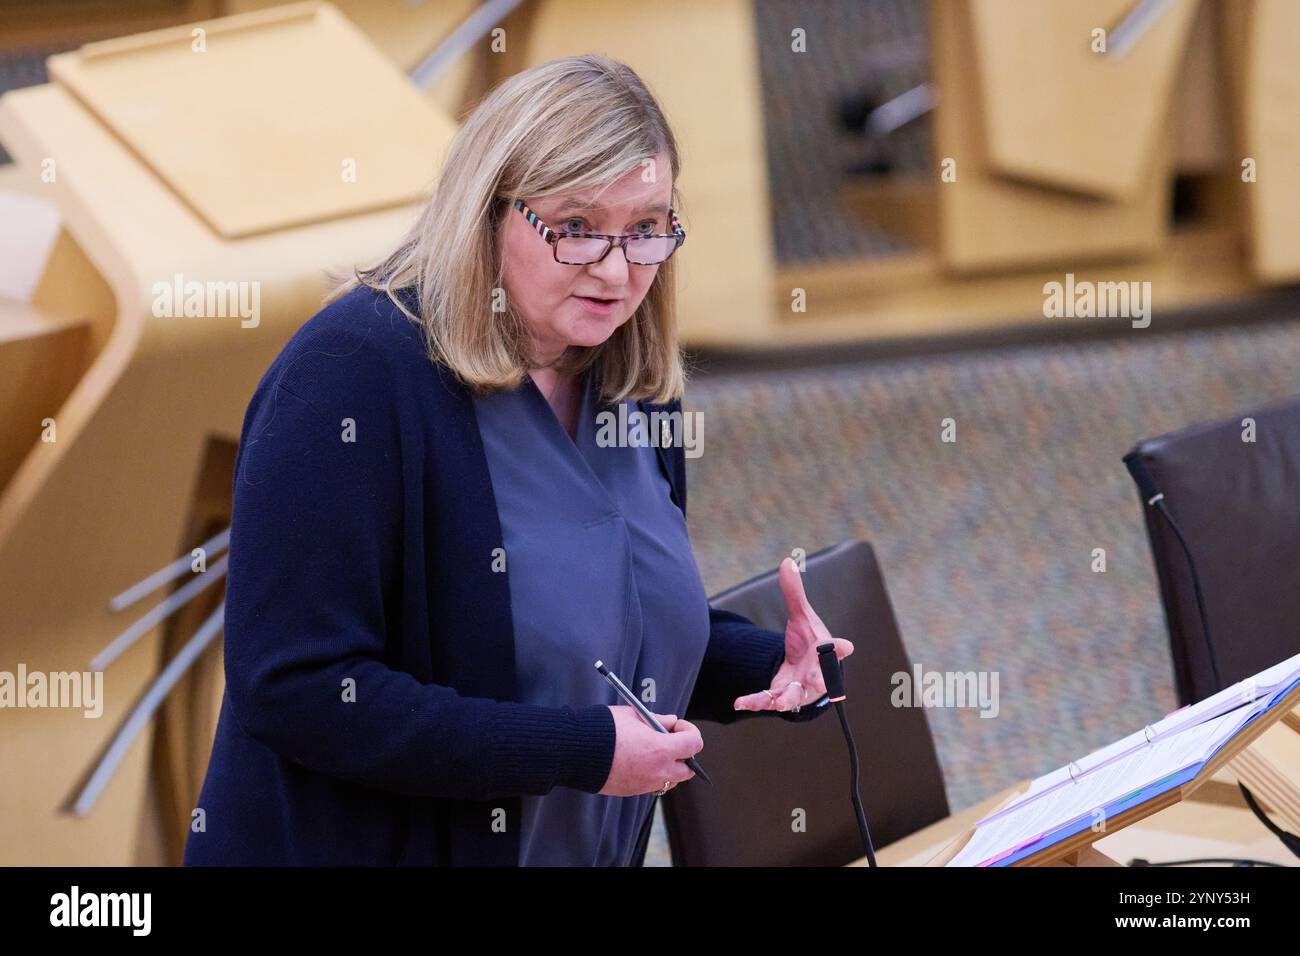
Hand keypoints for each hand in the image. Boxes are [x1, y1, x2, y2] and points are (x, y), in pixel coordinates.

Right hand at [598, 707, 701, 796]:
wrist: (576, 751)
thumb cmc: (604, 729)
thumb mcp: (633, 715)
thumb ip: (657, 719)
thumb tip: (671, 722)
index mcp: (661, 749)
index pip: (694, 744)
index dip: (689, 731)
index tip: (677, 726)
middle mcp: (658, 770)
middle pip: (688, 769)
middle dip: (684, 755)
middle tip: (669, 741)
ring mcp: (646, 784)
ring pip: (671, 780)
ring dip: (669, 767)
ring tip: (652, 752)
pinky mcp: (633, 791)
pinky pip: (652, 785)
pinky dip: (653, 774)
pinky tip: (638, 761)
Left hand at [733, 557, 854, 713]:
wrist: (803, 668)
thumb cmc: (809, 642)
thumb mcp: (801, 616)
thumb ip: (794, 593)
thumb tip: (787, 561)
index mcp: (825, 651)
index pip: (835, 649)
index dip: (839, 648)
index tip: (846, 646)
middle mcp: (817, 673)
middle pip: (821, 678)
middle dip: (821, 680)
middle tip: (820, 682)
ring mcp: (801, 688)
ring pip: (795, 696)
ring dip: (786, 699)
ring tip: (779, 703)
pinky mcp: (782, 696)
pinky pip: (769, 700)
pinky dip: (755, 702)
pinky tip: (739, 703)